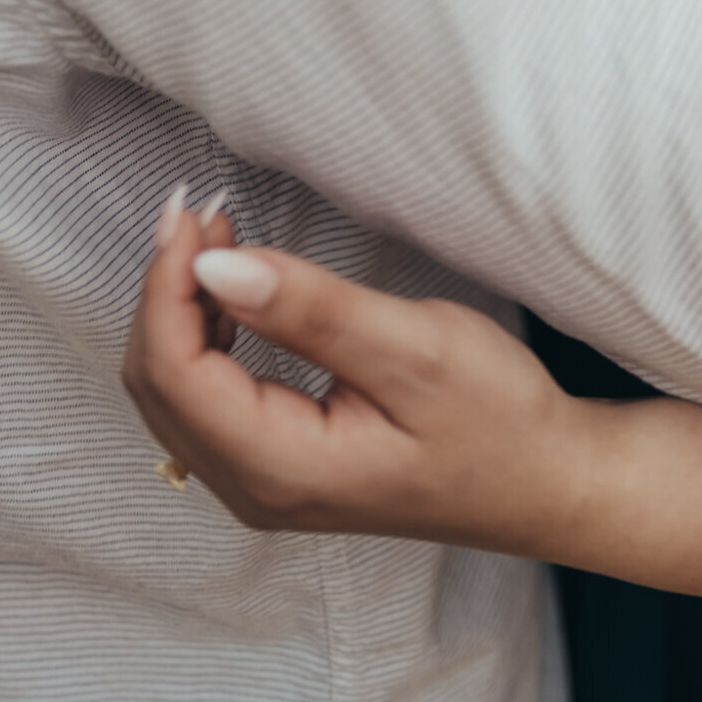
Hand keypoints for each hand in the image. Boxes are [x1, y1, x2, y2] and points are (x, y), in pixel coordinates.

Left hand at [121, 209, 585, 550]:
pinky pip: (208, 402)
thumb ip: (313, 309)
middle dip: (165, 293)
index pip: (177, 374)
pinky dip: (205, 337)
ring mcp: (264, 485)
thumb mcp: (416, 349)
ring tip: (215, 237)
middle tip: (202, 212)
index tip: (192, 214)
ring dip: (181, 311)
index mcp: (283, 468)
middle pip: (159, 386)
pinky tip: (235, 290)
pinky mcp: (280, 467)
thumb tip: (217, 269)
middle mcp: (257, 489)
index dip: (167, 287)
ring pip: (176, 394)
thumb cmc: (496, 419)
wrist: (542, 482)